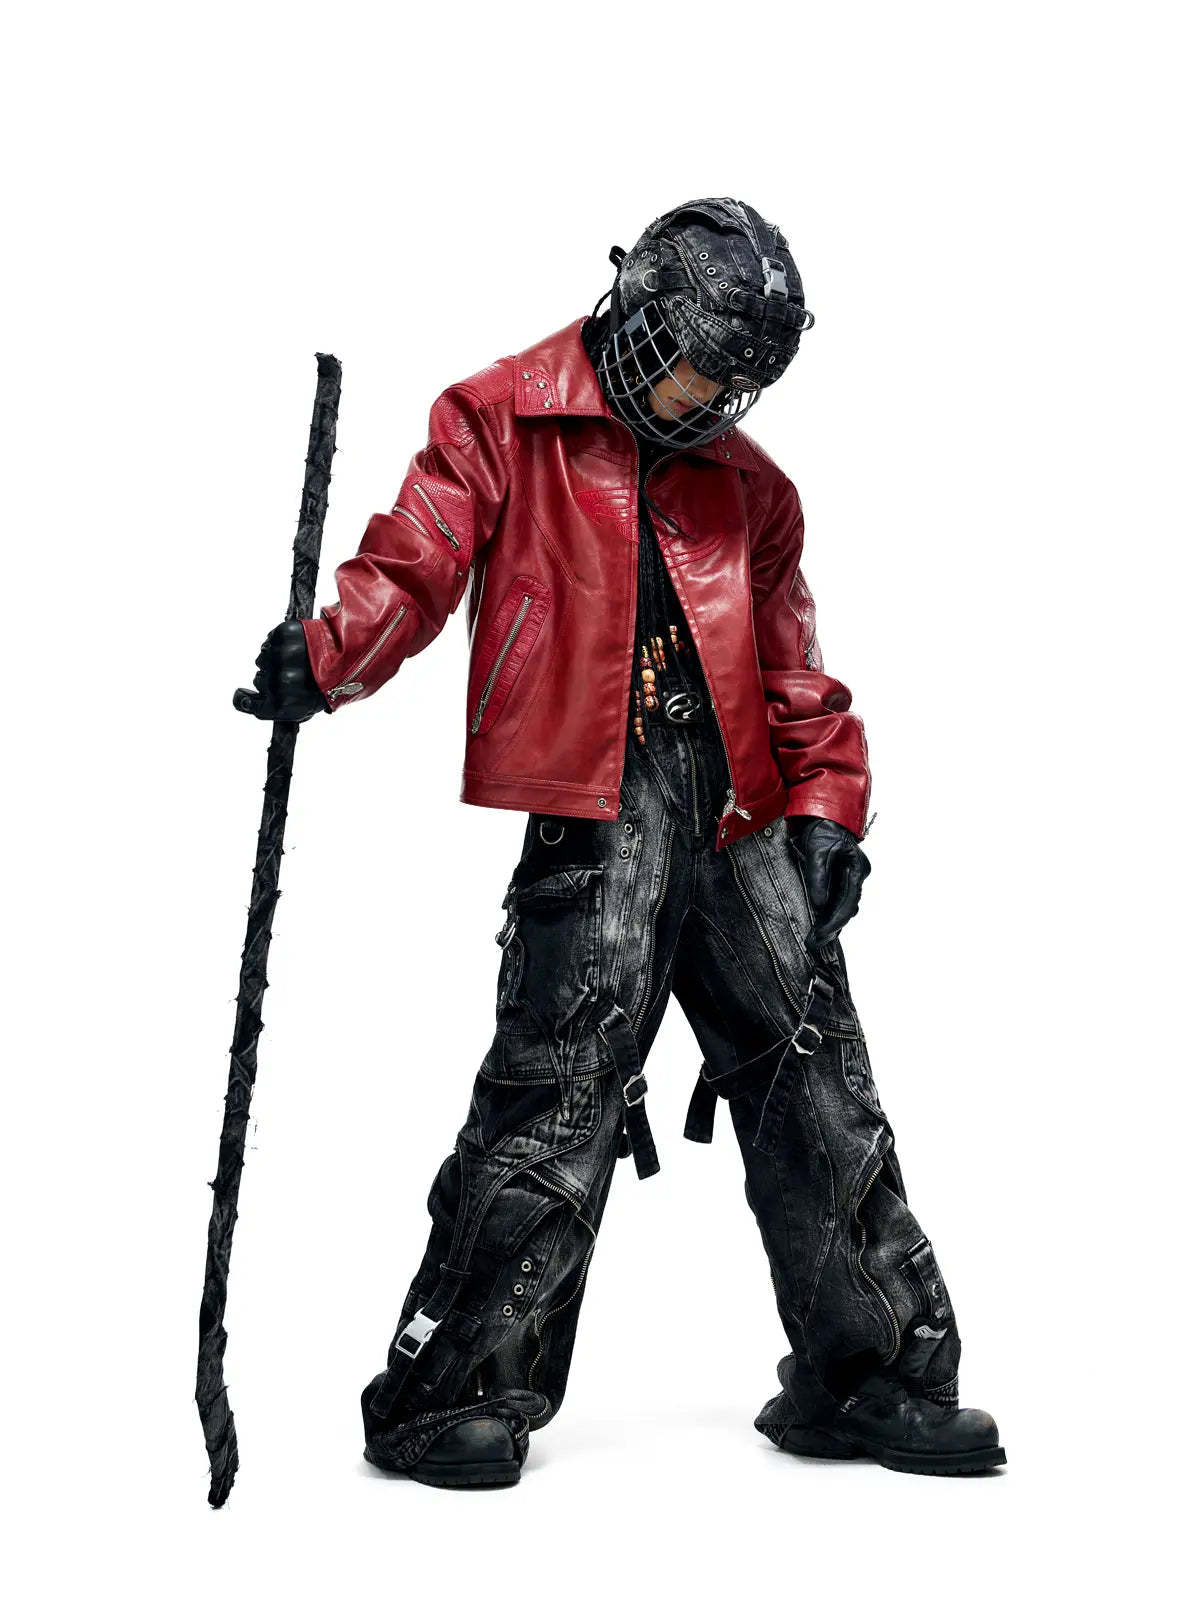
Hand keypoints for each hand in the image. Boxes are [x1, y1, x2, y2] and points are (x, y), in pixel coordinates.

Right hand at [233, 620, 327, 720]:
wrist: (350, 661)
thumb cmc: (325, 687)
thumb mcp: (302, 708)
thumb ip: (274, 708)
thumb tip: (246, 703)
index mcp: (283, 704)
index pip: (250, 704)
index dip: (247, 700)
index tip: (246, 695)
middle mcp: (280, 681)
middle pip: (259, 680)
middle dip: (271, 678)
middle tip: (293, 676)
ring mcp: (282, 655)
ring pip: (264, 658)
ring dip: (275, 659)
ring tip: (297, 661)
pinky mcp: (286, 634)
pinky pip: (271, 641)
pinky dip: (280, 643)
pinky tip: (296, 648)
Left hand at [787, 815, 870, 948]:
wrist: (823, 812)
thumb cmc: (822, 828)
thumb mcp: (816, 852)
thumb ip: (818, 878)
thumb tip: (820, 904)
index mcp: (856, 869)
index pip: (847, 903)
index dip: (834, 922)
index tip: (821, 935)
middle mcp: (857, 874)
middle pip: (847, 907)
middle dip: (832, 926)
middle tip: (816, 942)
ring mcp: (850, 875)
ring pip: (844, 905)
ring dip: (832, 921)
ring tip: (817, 937)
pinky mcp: (841, 875)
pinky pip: (838, 898)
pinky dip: (830, 911)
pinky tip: (821, 921)